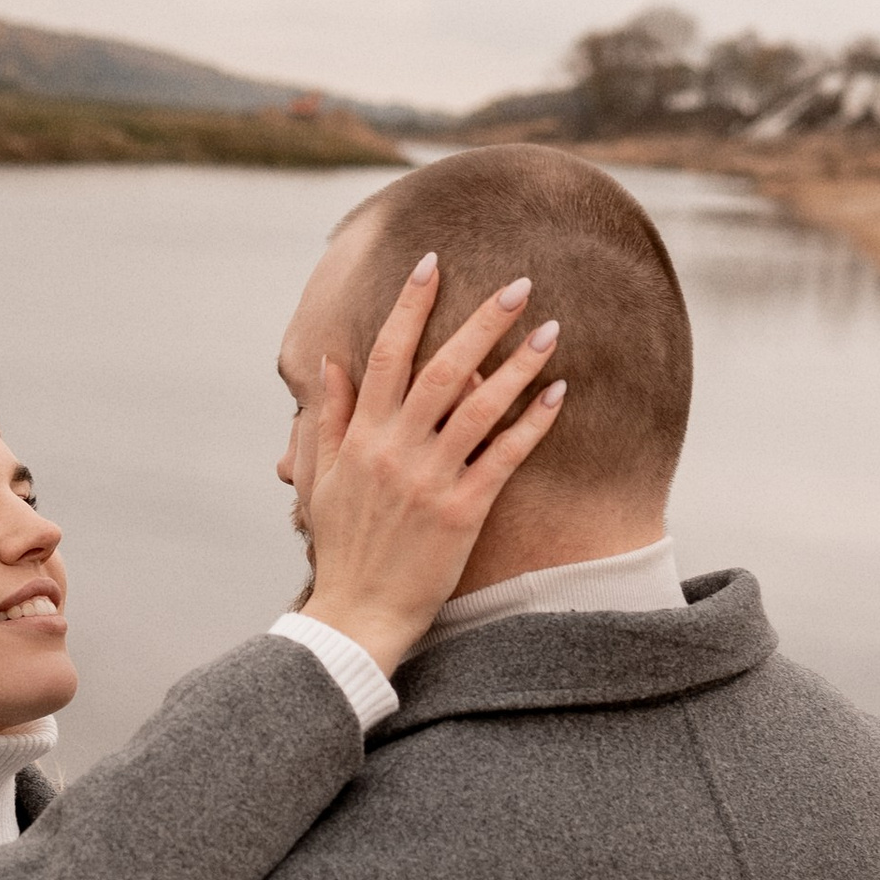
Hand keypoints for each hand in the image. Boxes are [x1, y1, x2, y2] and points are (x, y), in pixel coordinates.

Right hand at [302, 256, 566, 677]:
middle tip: (519, 284)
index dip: (409, 306)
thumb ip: (328, 419)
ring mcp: (430, 480)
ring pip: (479, 407)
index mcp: (361, 436)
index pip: (386, 355)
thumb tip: (334, 363)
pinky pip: (504, 457)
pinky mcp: (462, 512)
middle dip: (481, 321)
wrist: (357, 614)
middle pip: (442, 368)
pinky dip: (532, 424)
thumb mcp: (320, 479)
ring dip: (518, 365)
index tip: (432, 264)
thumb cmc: (341, 548)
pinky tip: (560, 395)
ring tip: (553, 330)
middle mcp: (396, 450)